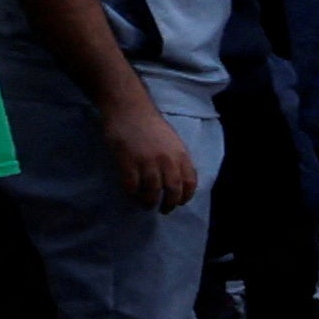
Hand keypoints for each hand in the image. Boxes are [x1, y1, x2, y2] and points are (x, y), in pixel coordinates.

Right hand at [106, 91, 199, 213]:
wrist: (129, 108)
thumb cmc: (151, 124)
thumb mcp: (173, 141)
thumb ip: (177, 159)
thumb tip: (178, 180)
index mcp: (181, 154)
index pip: (190, 182)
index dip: (186, 196)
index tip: (180, 203)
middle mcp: (167, 160)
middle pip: (172, 191)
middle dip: (169, 204)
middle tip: (163, 210)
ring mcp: (147, 162)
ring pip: (151, 192)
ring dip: (149, 202)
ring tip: (146, 204)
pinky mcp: (128, 162)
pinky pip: (132, 186)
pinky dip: (132, 194)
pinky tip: (131, 194)